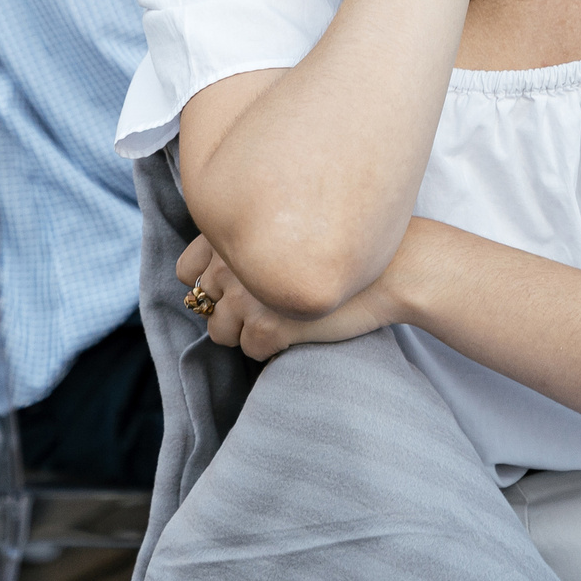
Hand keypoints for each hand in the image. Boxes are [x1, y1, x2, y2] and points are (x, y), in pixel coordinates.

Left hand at [176, 234, 395, 360]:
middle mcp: (232, 263)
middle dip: (230, 311)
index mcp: (233, 234)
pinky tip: (297, 330)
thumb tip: (211, 279)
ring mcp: (248, 296)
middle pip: (203, 305)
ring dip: (247, 332)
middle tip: (268, 305)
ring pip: (221, 333)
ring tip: (283, 319)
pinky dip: (271, 348)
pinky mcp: (269, 326)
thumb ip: (247, 243)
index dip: (209, 284)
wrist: (393, 268)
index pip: (186, 270)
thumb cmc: (344, 245)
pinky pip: (251, 351)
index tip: (237, 287)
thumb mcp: (288, 229)